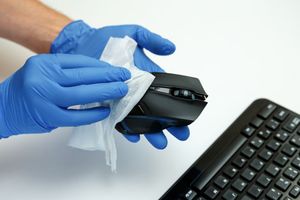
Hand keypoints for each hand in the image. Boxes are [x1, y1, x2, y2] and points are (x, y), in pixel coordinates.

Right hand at [0, 54, 130, 137]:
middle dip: (108, 76)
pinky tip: (105, 111)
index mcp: (44, 63)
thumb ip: (66, 73)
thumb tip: (99, 76)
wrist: (3, 107)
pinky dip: (92, 114)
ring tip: (120, 91)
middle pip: (83, 76)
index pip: (79, 62)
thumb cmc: (26, 89)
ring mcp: (44, 97)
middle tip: (125, 77)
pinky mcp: (47, 116)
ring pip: (81, 94)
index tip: (115, 68)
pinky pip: (75, 116)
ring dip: (105, 92)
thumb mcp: (44, 72)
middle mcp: (43, 77)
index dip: (101, 66)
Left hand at [50, 20, 188, 148]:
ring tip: (160, 141)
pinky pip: (118, 119)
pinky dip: (126, 128)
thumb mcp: (133, 34)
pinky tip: (134, 136)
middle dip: (168, 123)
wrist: (82, 44)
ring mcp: (122, 98)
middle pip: (156, 109)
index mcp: (145, 75)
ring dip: (150, 130)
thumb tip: (171, 48)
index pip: (164, 92)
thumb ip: (152, 40)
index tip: (186, 116)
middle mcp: (135, 90)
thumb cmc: (106, 39)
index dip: (176, 105)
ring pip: (139, 118)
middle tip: (180, 134)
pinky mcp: (107, 104)